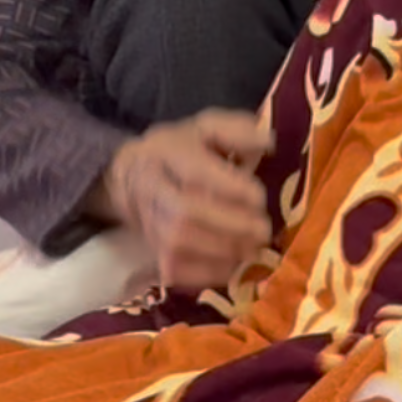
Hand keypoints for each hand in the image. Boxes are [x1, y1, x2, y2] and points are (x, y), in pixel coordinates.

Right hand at [100, 110, 272, 292]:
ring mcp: (149, 222)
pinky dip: (208, 273)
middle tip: (263, 230)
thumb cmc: (182, 150)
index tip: (259, 197)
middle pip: (185, 212)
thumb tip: (268, 143)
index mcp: (168, 152)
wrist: (132, 176)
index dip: (230, 188)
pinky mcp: (153, 250)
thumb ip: (238, 131)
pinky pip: (176, 269)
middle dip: (229, 224)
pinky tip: (235, 266)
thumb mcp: (207, 127)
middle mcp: (153, 187)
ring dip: (222, 251)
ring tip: (254, 249)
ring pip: (178, 243)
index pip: (195, 171)